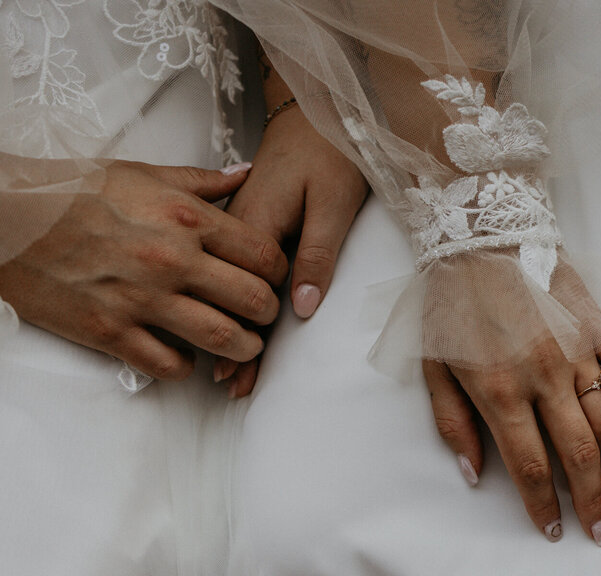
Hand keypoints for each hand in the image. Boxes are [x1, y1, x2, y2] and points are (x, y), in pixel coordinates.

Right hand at [0, 160, 287, 379]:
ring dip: (242, 348)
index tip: (275, 280)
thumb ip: (201, 182)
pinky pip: (168, 364)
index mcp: (185, 218)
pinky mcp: (110, 331)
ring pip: (222, 337)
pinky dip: (185, 366)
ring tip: (242, 346)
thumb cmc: (71, 192)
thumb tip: (246, 174)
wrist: (3, 216)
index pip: (263, 254)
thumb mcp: (141, 173)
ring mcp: (141, 298)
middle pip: (253, 300)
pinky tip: (184, 356)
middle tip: (264, 318)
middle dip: (268, 315)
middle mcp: (171, 259)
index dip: (279, 273)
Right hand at [217, 103, 368, 395]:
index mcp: (255, 223)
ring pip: (221, 286)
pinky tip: (215, 323)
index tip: (245, 377)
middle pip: (231, 298)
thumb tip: (304, 307)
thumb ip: (317, 253)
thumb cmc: (329, 153)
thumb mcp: (333, 203)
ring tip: (223, 373)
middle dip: (231, 345)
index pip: (251, 296)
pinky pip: (220, 270)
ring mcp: (230, 226)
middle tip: (234, 388)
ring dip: (222, 329)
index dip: (251, 339)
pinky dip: (218, 298)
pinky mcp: (235, 222)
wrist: (314, 109)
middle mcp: (235, 228)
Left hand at [424, 257, 600, 543]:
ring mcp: (576, 351)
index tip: (554, 533)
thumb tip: (473, 475)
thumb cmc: (449, 302)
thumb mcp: (432, 366)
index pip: (529, 467)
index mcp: (498, 391)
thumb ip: (453, 423)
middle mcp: (544, 377)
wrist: (480, 233)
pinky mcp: (596, 326)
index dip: (544, 508)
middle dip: (593, 501)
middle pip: (581, 455)